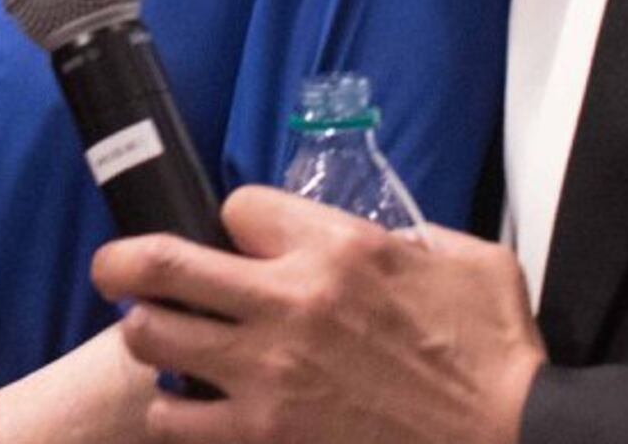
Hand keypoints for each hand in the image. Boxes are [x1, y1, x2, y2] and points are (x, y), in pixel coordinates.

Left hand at [93, 187, 544, 443]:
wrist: (510, 439)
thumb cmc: (496, 355)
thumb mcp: (469, 260)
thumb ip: (414, 237)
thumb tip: (388, 238)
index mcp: (339, 249)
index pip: (236, 207)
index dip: (233, 221)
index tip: (239, 239)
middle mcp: (290, 304)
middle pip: (159, 262)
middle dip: (123, 262)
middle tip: (116, 271)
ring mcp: (269, 376)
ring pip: (151, 340)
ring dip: (151, 338)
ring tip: (165, 343)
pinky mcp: (265, 437)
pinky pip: (176, 419)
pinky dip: (176, 413)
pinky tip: (195, 409)